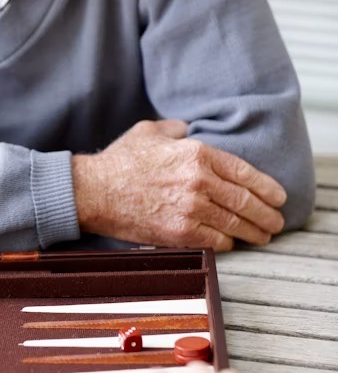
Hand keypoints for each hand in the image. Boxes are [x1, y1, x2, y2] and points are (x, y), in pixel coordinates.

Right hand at [72, 119, 285, 250]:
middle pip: (247, 202)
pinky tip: (232, 242)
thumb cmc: (120, 161)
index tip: (278, 197)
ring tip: (262, 236)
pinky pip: (218, 242)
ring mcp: (192, 209)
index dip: (268, 188)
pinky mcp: (181, 233)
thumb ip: (176, 129)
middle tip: (275, 222)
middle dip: (267, 215)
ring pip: (237, 225)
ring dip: (254, 233)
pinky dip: (229, 244)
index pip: (246, 173)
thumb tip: (188, 129)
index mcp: (197, 153)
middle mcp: (199, 181)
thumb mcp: (150, 132)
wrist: (93, 192)